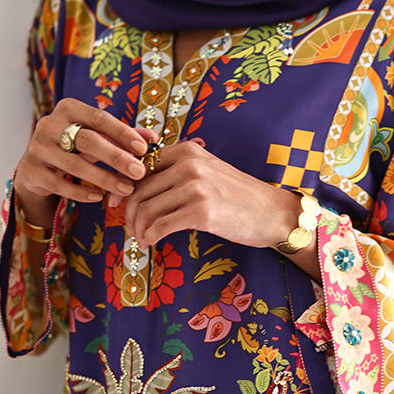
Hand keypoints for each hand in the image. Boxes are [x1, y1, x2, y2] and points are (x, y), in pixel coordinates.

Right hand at [14, 98, 154, 224]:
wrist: (37, 167)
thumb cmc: (74, 147)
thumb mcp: (97, 138)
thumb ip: (123, 136)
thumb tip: (153, 137)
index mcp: (68, 108)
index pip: (99, 117)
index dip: (122, 133)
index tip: (143, 148)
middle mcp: (49, 124)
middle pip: (87, 140)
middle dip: (116, 157)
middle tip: (139, 172)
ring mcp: (37, 147)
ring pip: (75, 163)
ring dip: (104, 178)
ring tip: (126, 189)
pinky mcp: (30, 170)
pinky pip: (58, 183)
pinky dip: (80, 191)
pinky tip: (98, 197)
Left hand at [123, 140, 311, 264]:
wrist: (273, 213)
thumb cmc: (240, 196)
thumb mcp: (210, 171)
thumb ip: (180, 172)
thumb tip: (143, 188)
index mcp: (189, 151)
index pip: (142, 167)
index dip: (126, 189)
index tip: (121, 206)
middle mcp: (190, 165)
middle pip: (140, 190)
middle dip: (129, 213)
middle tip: (131, 229)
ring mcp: (196, 188)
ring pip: (147, 209)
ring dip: (138, 228)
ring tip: (141, 238)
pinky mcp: (202, 213)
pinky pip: (161, 226)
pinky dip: (150, 236)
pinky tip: (151, 243)